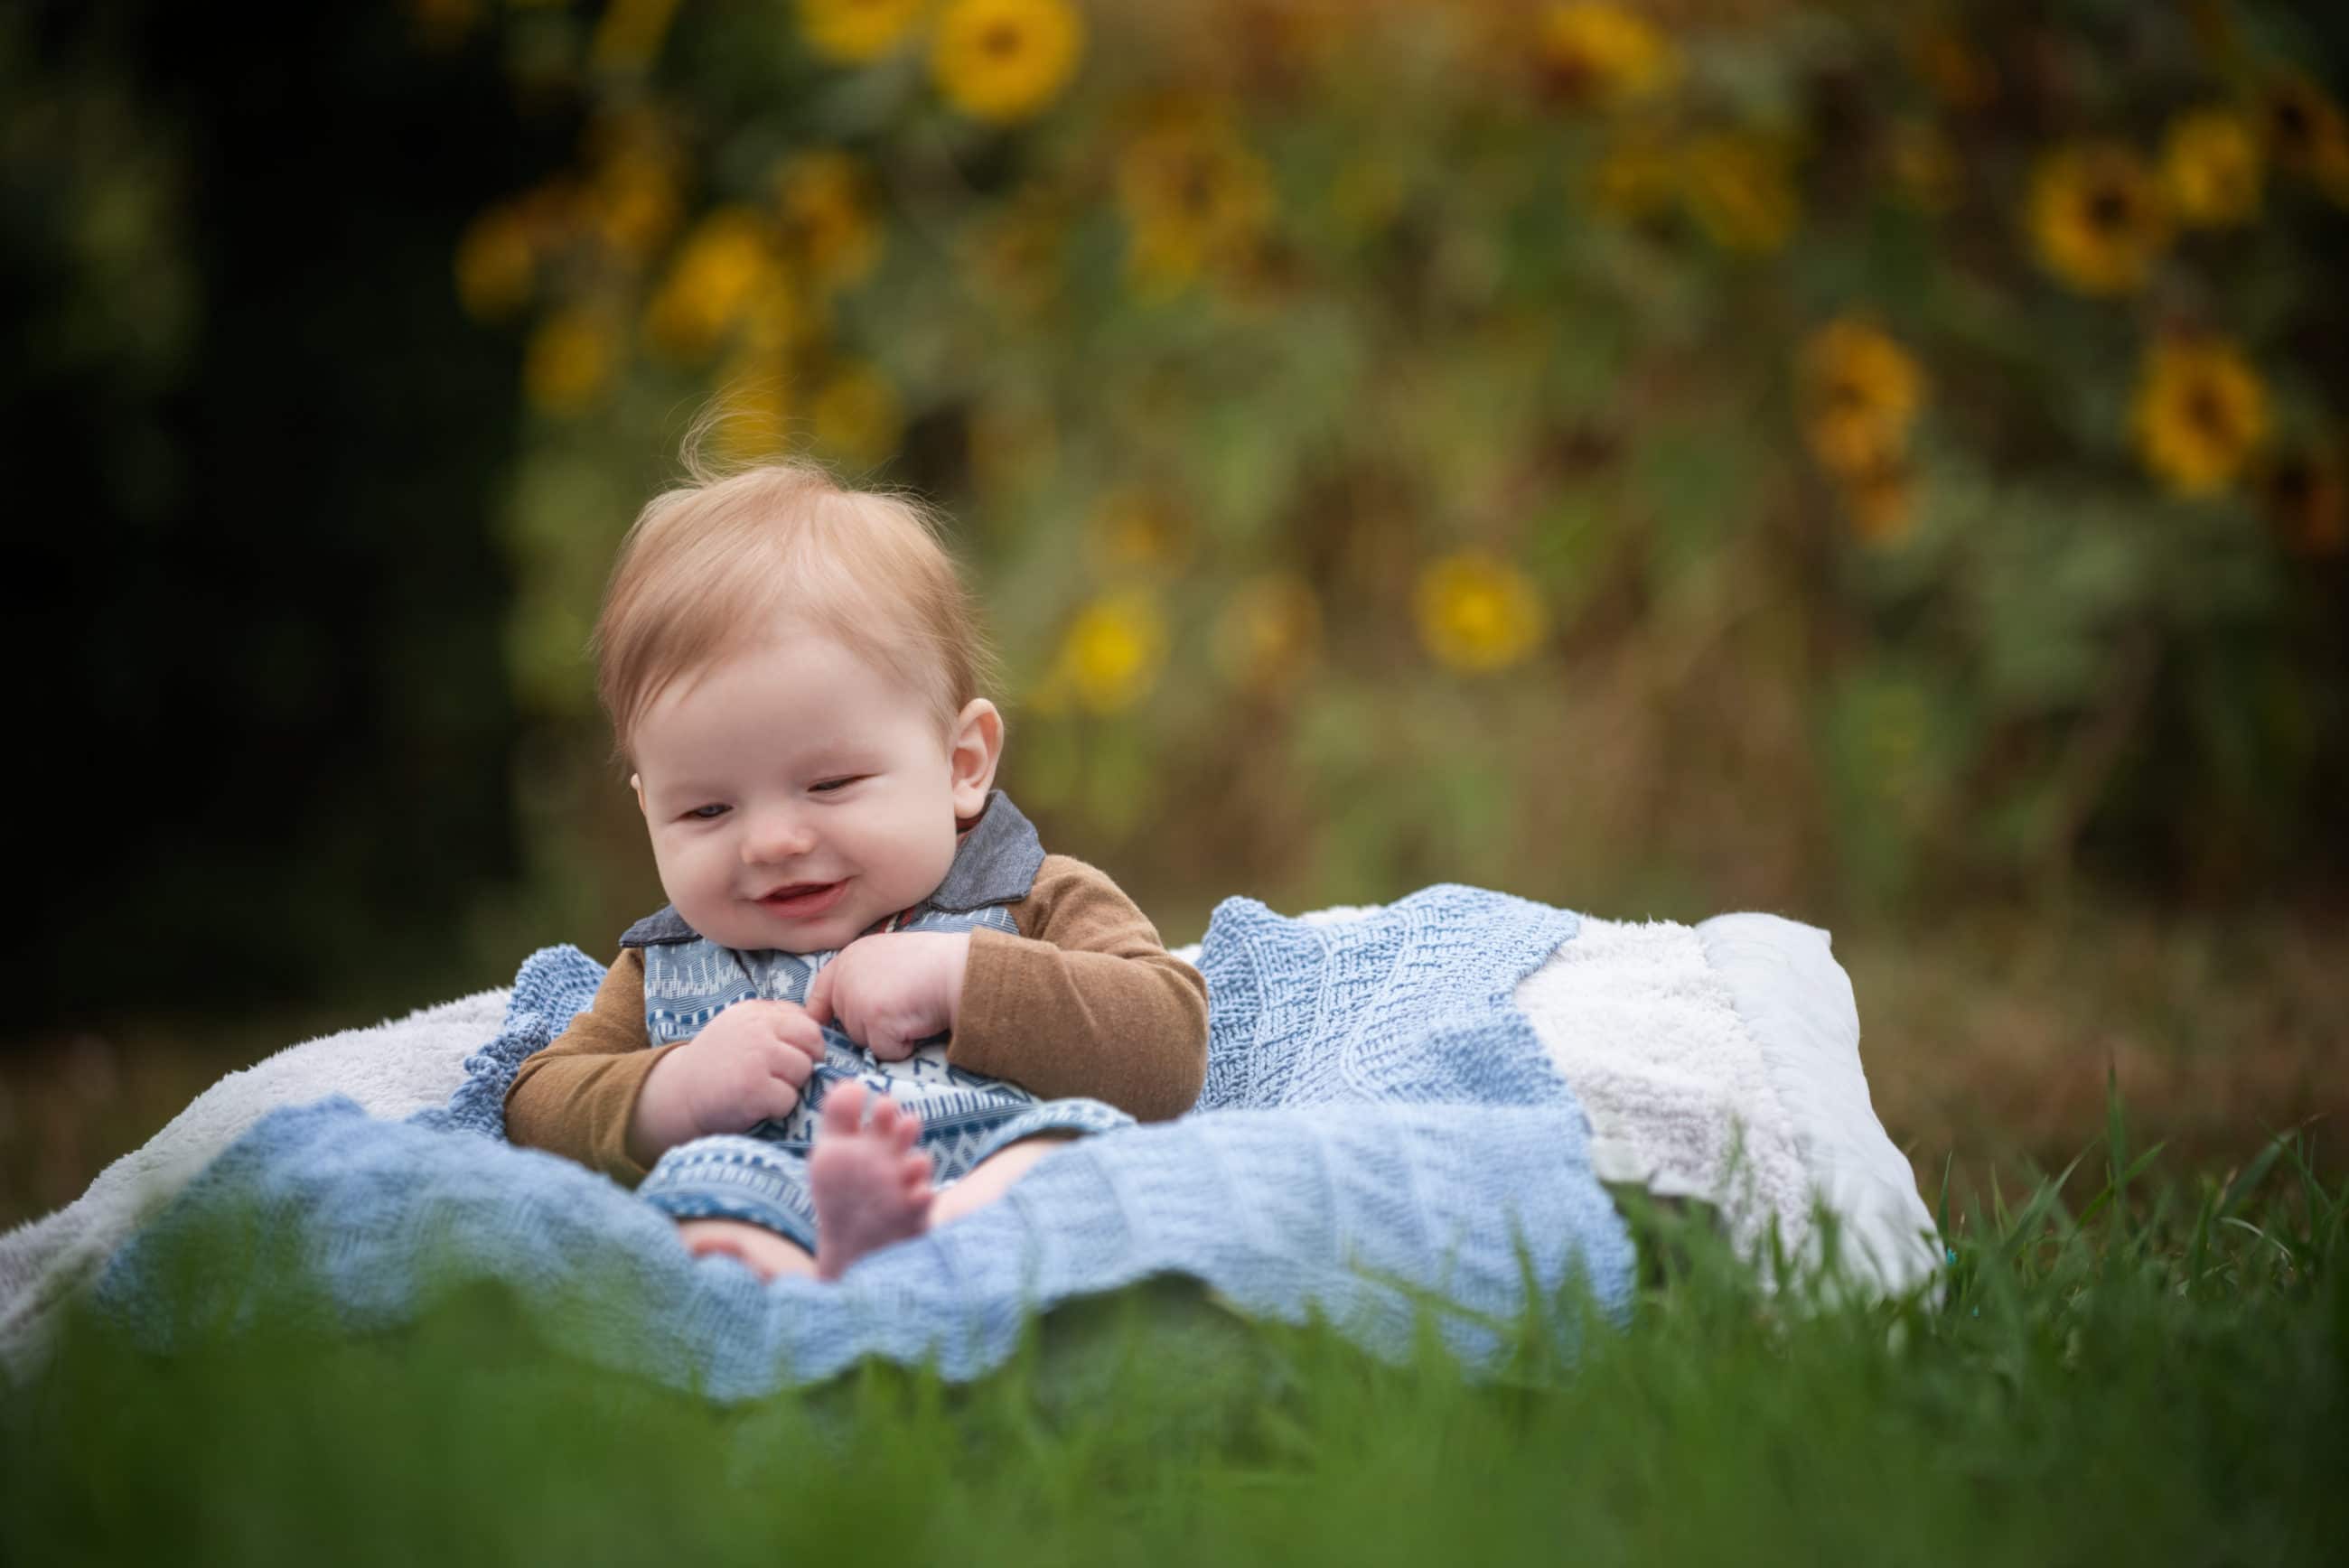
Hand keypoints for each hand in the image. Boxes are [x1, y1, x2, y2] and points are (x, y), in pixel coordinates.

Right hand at [627, 999, 824, 1166]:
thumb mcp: (741, 1029)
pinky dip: (777, 1109)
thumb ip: (775, 1023)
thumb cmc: (717, 1065)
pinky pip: (789, 1099)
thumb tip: (818, 1030)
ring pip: (804, 1071)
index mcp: (755, 1012)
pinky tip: (754, 1106)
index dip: (806, 1045)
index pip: (806, 1022)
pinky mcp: (754, 1088)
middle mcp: (757, 1029)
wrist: (677, 1096)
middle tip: (781, 1078)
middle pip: (812, 1043)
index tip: (790, 1058)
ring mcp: (756, 1057)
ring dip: (789, 1087)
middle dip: (805, 1063)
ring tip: (762, 1091)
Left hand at [804, 931, 970, 1061]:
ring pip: (863, 1041)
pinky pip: (883, 1052)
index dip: (821, 1014)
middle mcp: (846, 977)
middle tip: (902, 1007)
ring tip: (911, 1013)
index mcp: (849, 957)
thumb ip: (866, 976)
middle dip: (872, 1026)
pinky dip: (903, 1048)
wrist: (959, 969)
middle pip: (846, 1024)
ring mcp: (857, 1000)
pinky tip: (918, 1025)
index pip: (821, 993)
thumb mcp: (890, 956)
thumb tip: (856, 1004)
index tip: (823, 1027)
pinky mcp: (873, 1021)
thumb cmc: (936, 964)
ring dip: (888, 1037)